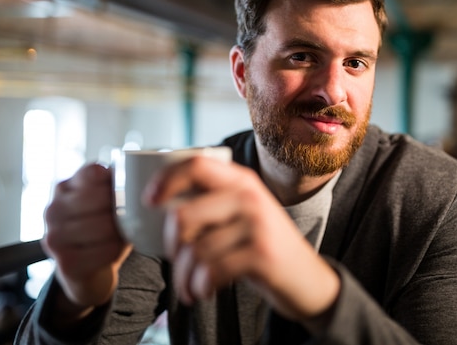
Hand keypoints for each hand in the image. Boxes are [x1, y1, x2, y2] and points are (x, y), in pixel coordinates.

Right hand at [41, 164, 131, 316]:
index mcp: (65, 187)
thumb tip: (144, 176)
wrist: (90, 272)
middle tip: (132, 216)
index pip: (94, 172)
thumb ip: (118, 183)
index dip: (117, 182)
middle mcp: (53, 209)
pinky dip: (117, 250)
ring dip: (122, 230)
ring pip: (102, 226)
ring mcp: (54, 236)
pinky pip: (104, 250)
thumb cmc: (105, 228)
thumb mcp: (108, 200)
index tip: (126, 191)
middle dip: (122, 208)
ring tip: (125, 232)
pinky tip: (116, 249)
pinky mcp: (64, 262)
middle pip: (99, 199)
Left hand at [142, 156, 339, 321]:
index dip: (165, 180)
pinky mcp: (262, 254)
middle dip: (171, 245)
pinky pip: (211, 271)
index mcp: (241, 180)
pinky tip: (203, 292)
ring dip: (184, 276)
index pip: (195, 165)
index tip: (148, 202)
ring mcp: (258, 224)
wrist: (308, 278)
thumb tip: (157, 206)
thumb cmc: (263, 245)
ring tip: (189, 286)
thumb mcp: (244, 213)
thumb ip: (212, 202)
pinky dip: (199, 287)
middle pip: (184, 215)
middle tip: (177, 260)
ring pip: (195, 250)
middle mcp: (249, 196)